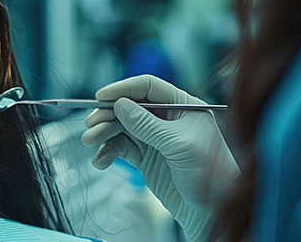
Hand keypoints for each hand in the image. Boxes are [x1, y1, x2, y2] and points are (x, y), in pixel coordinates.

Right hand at [81, 74, 237, 241]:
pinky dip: (108, 152)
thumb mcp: (178, 145)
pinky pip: (121, 148)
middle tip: (90, 126)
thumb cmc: (208, 174)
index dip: (123, 89)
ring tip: (90, 143)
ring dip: (104, 134)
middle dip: (108, 115)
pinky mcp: (146, 158)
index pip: (149, 88)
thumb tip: (120, 105)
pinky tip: (100, 161)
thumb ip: (147, 125)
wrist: (211, 212)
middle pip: (130, 107)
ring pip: (121, 128)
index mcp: (183, 106)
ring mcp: (155, 138)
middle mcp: (167, 118)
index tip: (100, 97)